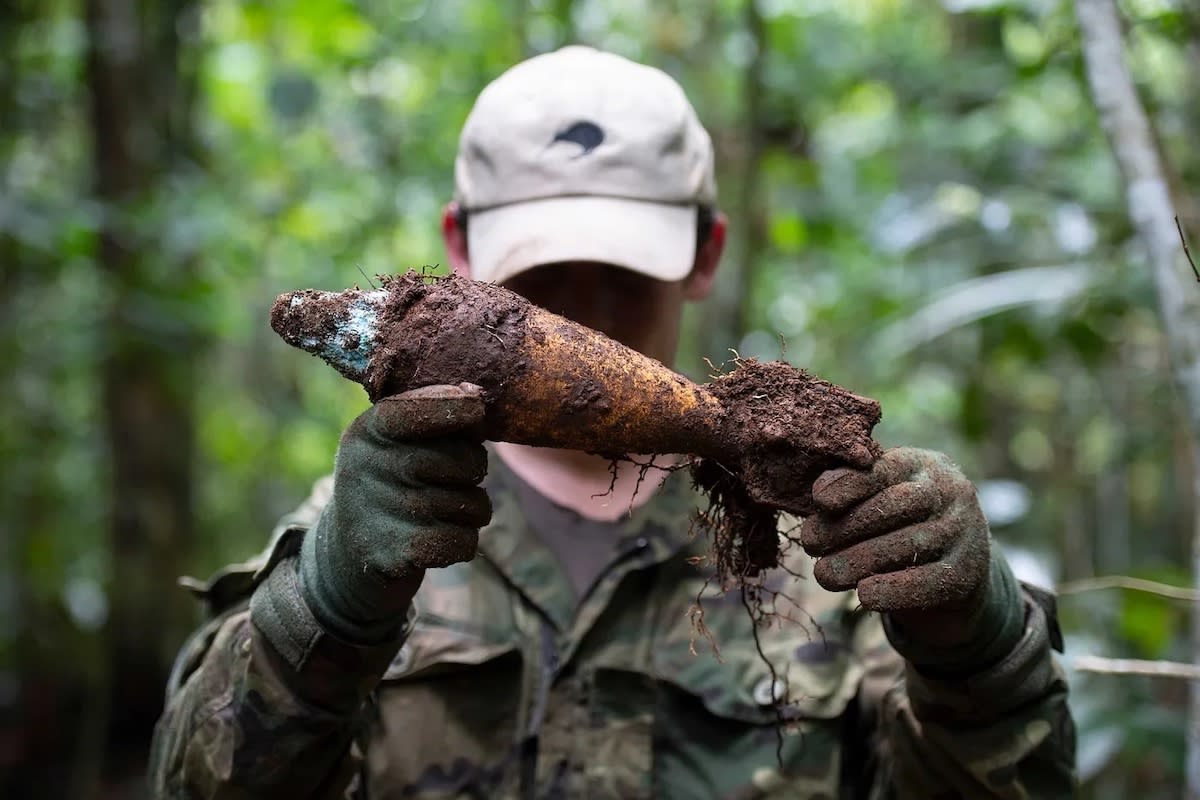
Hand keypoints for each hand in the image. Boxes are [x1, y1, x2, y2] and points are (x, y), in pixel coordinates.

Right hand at [298, 383, 491, 642]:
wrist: (346, 551)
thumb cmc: (389, 482)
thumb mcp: (392, 442)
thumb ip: (432, 419)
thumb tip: (477, 399)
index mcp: (368, 431)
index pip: (416, 410)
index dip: (455, 406)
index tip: (477, 406)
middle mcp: (368, 467)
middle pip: (462, 460)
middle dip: (475, 468)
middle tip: (458, 476)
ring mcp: (380, 511)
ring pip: (471, 504)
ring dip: (471, 510)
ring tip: (443, 510)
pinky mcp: (394, 554)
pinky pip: (463, 541)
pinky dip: (463, 543)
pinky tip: (439, 539)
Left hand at [799, 448, 991, 644]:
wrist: (957, 574)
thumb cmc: (900, 527)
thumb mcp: (881, 499)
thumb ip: (853, 492)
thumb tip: (820, 495)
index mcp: (923, 465)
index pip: (885, 469)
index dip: (850, 483)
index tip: (819, 501)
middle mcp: (951, 492)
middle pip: (897, 506)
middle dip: (847, 526)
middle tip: (810, 544)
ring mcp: (964, 533)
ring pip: (909, 544)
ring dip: (859, 561)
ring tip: (824, 574)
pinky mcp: (969, 575)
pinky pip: (928, 581)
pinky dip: (893, 590)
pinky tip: (864, 595)